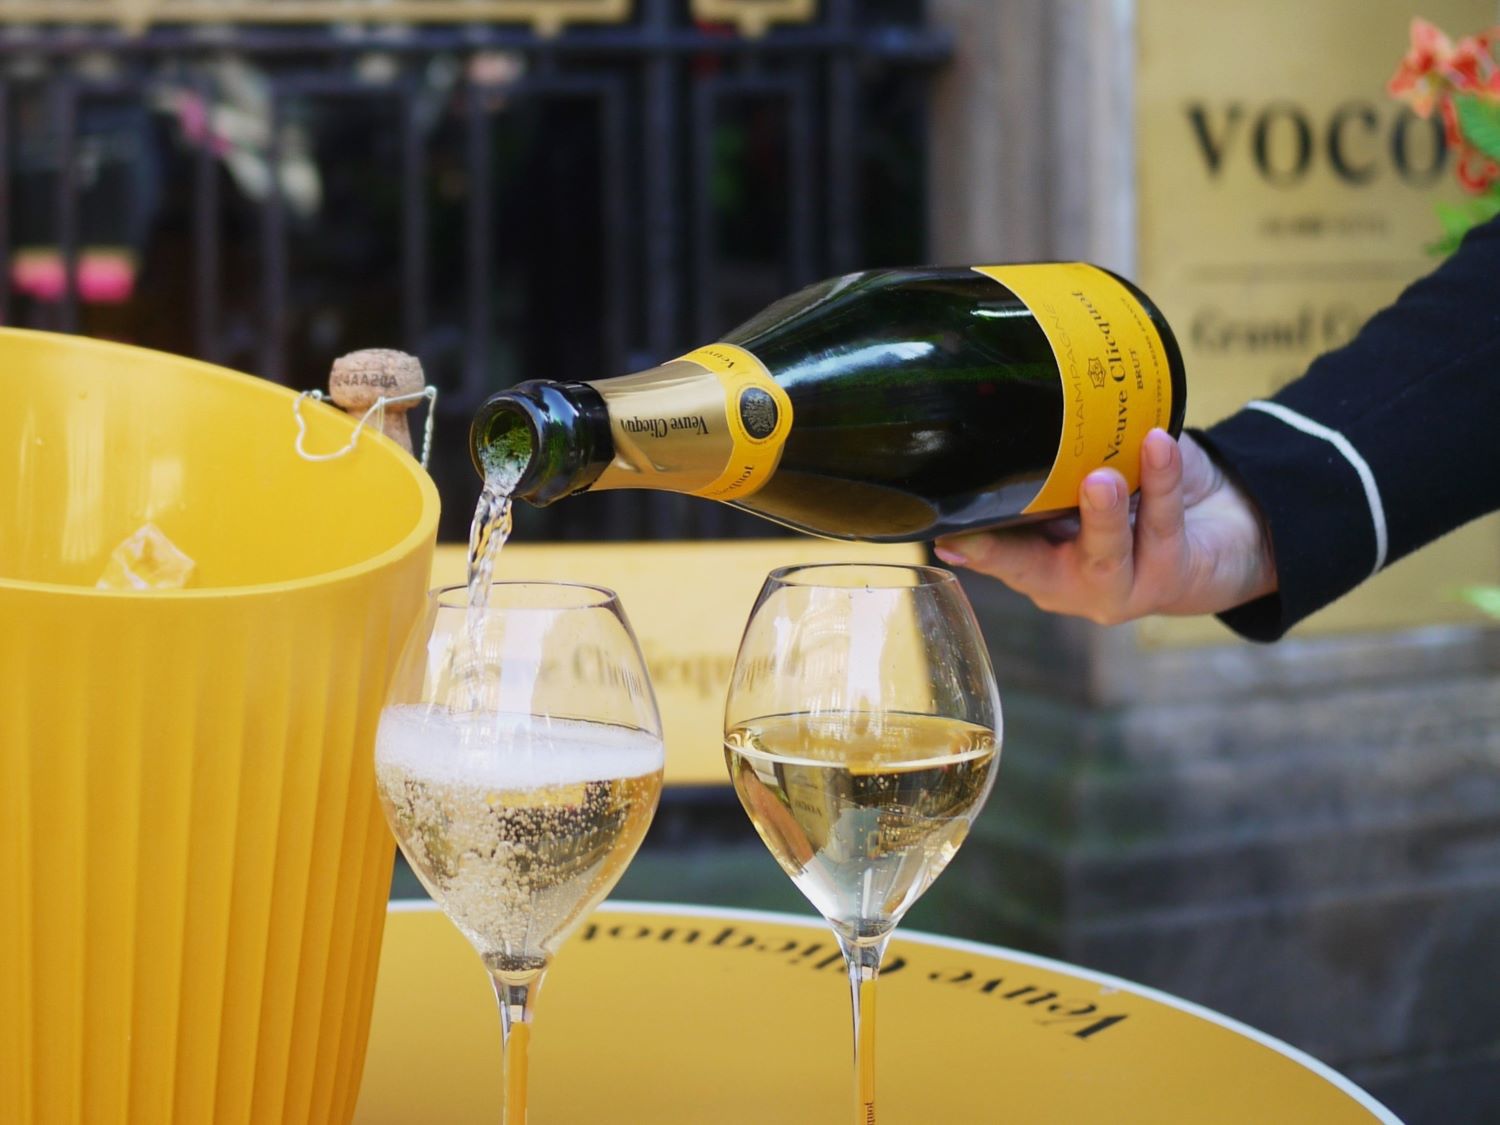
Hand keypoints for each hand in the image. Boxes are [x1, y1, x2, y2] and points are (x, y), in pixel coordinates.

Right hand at [933, 430, 1276, 624]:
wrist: (1227, 525)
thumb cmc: (1141, 497)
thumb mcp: (1090, 474)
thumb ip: (1057, 461)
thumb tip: (1015, 403)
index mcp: (1036, 557)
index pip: (994, 552)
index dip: (970, 547)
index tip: (944, 537)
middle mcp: (1067, 583)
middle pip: (1030, 570)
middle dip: (1008, 551)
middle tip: (999, 517)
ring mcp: (1116, 589)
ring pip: (1104, 555)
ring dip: (1100, 516)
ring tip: (1102, 478)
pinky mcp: (1168, 579)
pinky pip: (1162, 526)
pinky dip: (1160, 479)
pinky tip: (1158, 444)